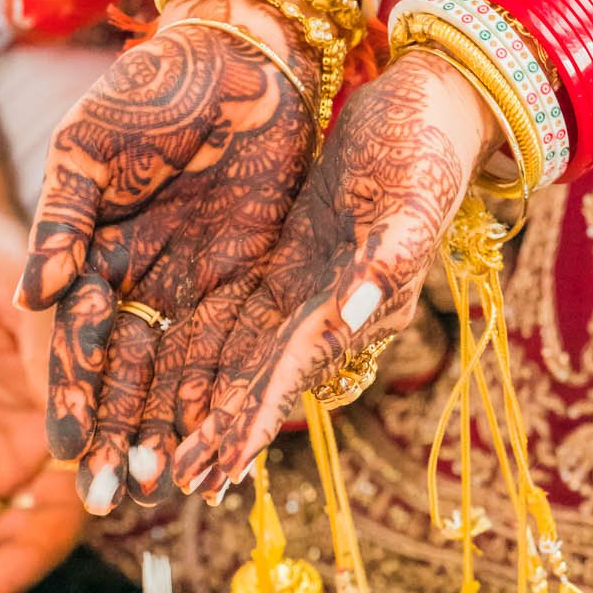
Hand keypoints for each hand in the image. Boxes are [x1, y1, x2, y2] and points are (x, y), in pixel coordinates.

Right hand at [18, 0, 316, 511]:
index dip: (72, 393)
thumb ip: (62, 218)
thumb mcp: (90, 143)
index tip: (66, 448)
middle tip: (108, 497)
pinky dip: (232, 396)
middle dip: (118, 434)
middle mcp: (144, 282)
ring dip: (173, 430)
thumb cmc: (154, 84)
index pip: (77, 339)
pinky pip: (240, 348)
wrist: (241, 49)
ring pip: (181, 373)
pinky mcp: (253, 279)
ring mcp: (198, 284)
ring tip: (166, 487)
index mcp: (94, 253)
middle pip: (127, 372)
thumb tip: (31, 298)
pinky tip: (226, 441)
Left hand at [173, 49, 495, 491]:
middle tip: (168, 485)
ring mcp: (302, 289)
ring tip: (163, 455)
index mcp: (354, 310)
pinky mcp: (284, 261)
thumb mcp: (412, 205)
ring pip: (239, 358)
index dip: (251, 424)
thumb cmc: (428, 151)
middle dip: (215, 435)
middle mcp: (324, 313)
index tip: (215, 472)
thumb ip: (384, 265)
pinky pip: (233, 314)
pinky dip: (203, 351)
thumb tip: (347, 318)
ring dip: (202, 406)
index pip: (289, 377)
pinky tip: (170, 382)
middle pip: (256, 383)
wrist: (430, 107)